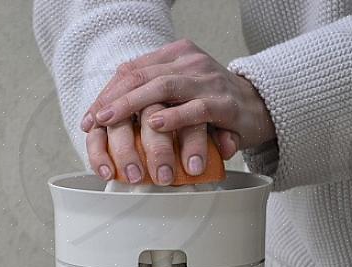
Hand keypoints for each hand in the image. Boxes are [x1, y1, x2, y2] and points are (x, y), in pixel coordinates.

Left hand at [82, 39, 275, 178]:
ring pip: (164, 87)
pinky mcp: (225, 104)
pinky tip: (156, 124)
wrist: (261, 108)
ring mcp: (208, 81)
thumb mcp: (180, 95)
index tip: (90, 118)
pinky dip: (174, 117)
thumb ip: (152, 97)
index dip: (108, 93)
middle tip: (95, 120)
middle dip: (114, 100)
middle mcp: (190, 63)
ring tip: (111, 120)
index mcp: (176, 56)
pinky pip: (196, 109)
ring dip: (132, 105)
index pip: (133, 70)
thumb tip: (108, 117)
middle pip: (142, 76)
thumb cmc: (215, 105)